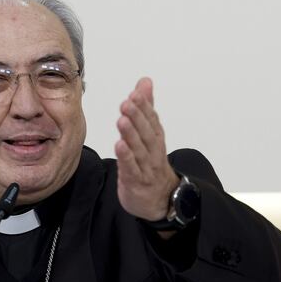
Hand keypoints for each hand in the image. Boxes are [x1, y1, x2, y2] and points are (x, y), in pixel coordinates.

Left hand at [114, 77, 179, 220]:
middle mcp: (153, 151)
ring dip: (131, 134)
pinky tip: (119, 146)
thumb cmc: (151, 162)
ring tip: (122, 120)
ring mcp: (146, 167)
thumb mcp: (150, 133)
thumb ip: (146, 108)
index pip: (152, 120)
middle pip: (146, 132)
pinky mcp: (136, 181)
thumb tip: (145, 82)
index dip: (145, 106)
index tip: (136, 93)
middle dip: (137, 116)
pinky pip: (132, 168)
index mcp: (156, 138)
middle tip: (128, 102)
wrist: (161, 199)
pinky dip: (126, 157)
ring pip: (139, 149)